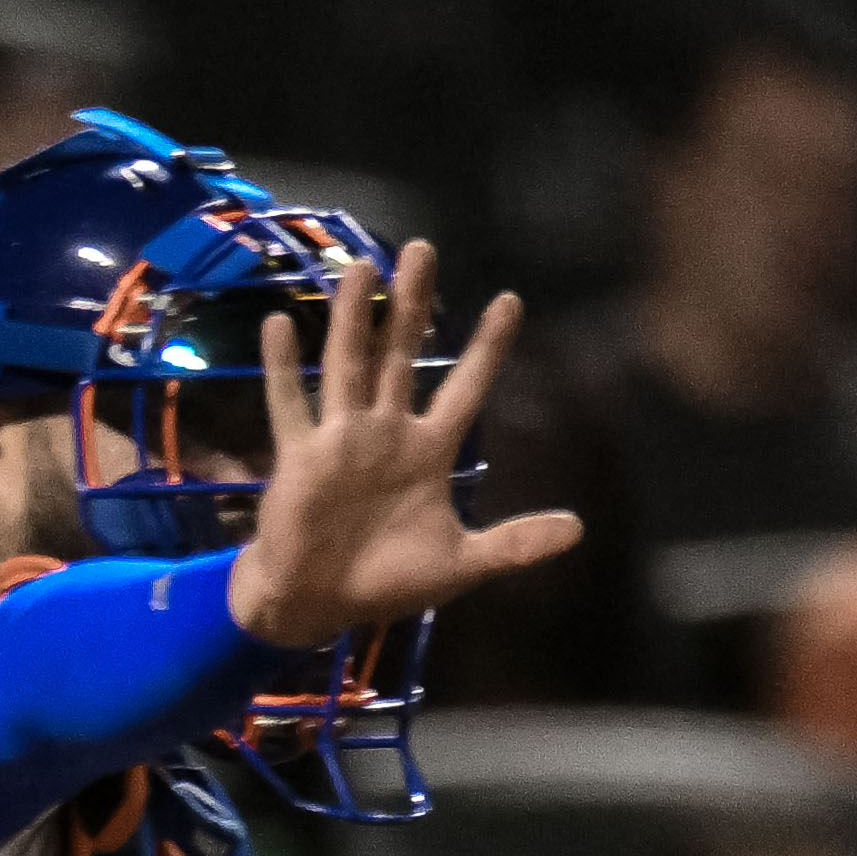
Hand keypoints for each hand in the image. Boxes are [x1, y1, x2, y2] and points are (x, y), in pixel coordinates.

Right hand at [223, 242, 581, 648]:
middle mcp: (387, 433)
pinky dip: (284, 366)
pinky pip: (291, 404)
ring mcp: (341, 440)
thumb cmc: (387, 583)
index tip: (509, 299)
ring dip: (353, 317)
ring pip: (350, 364)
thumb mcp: (460, 564)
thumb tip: (577, 529)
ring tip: (360, 268)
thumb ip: (514, 544)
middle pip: (403, 353)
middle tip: (422, 249)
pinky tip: (278, 325)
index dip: (488, 345)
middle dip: (413, 302)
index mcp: (429, 451)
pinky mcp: (300, 458)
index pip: (467, 385)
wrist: (318, 606)